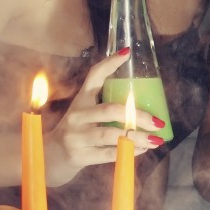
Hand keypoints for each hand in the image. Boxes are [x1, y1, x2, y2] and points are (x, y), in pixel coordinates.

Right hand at [47, 51, 166, 178]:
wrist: (52, 156)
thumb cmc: (78, 130)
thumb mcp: (86, 113)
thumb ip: (107, 106)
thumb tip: (144, 101)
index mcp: (81, 100)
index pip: (94, 76)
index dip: (109, 63)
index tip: (127, 53)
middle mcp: (77, 115)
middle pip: (110, 110)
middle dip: (137, 115)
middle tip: (157, 121)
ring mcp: (77, 136)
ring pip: (111, 134)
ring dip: (137, 137)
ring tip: (156, 139)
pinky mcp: (80, 155)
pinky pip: (109, 154)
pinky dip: (129, 152)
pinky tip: (143, 149)